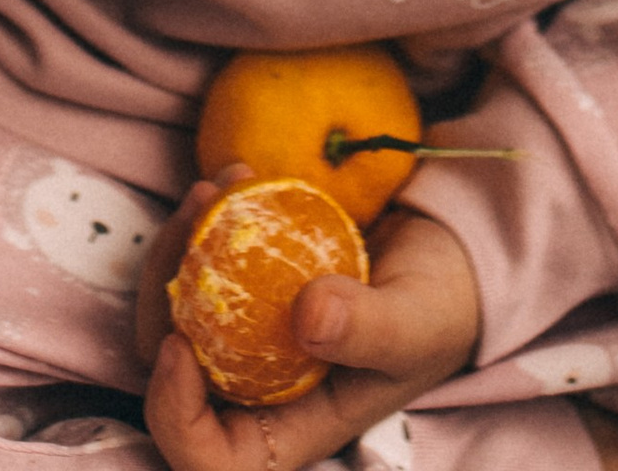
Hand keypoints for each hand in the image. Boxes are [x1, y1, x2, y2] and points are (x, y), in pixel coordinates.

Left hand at [134, 177, 479, 470]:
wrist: (453, 250)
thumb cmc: (442, 306)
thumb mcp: (417, 323)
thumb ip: (369, 328)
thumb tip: (307, 317)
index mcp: (291, 426)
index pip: (209, 458)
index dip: (175, 416)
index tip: (180, 344)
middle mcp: (260, 389)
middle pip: (173, 377)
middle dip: (163, 305)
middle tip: (191, 228)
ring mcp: (250, 336)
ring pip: (177, 313)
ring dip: (177, 249)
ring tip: (212, 189)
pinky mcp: (251, 284)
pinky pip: (202, 262)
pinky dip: (204, 219)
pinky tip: (236, 174)